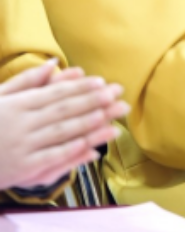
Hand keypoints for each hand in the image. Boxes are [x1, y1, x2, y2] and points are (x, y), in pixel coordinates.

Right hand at [0, 61, 129, 190]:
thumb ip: (26, 81)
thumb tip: (54, 63)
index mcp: (18, 104)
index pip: (57, 93)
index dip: (82, 88)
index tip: (104, 83)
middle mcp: (23, 123)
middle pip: (66, 110)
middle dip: (95, 103)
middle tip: (119, 96)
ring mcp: (24, 146)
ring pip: (63, 133)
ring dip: (91, 125)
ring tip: (113, 118)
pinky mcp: (23, 168)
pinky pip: (53, 158)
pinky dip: (74, 152)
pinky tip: (93, 147)